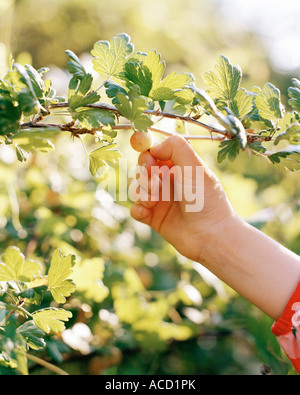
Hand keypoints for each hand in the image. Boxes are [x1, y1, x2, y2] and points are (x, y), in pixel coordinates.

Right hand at [130, 135, 234, 261]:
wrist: (210, 234)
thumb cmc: (205, 199)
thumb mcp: (194, 167)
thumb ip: (176, 147)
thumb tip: (154, 147)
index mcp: (179, 167)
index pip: (155, 153)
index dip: (148, 153)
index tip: (149, 159)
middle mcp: (168, 182)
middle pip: (142, 169)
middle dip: (144, 174)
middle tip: (155, 182)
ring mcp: (160, 200)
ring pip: (137, 188)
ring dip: (142, 192)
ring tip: (154, 201)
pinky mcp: (154, 218)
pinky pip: (135, 209)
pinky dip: (138, 209)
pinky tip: (148, 213)